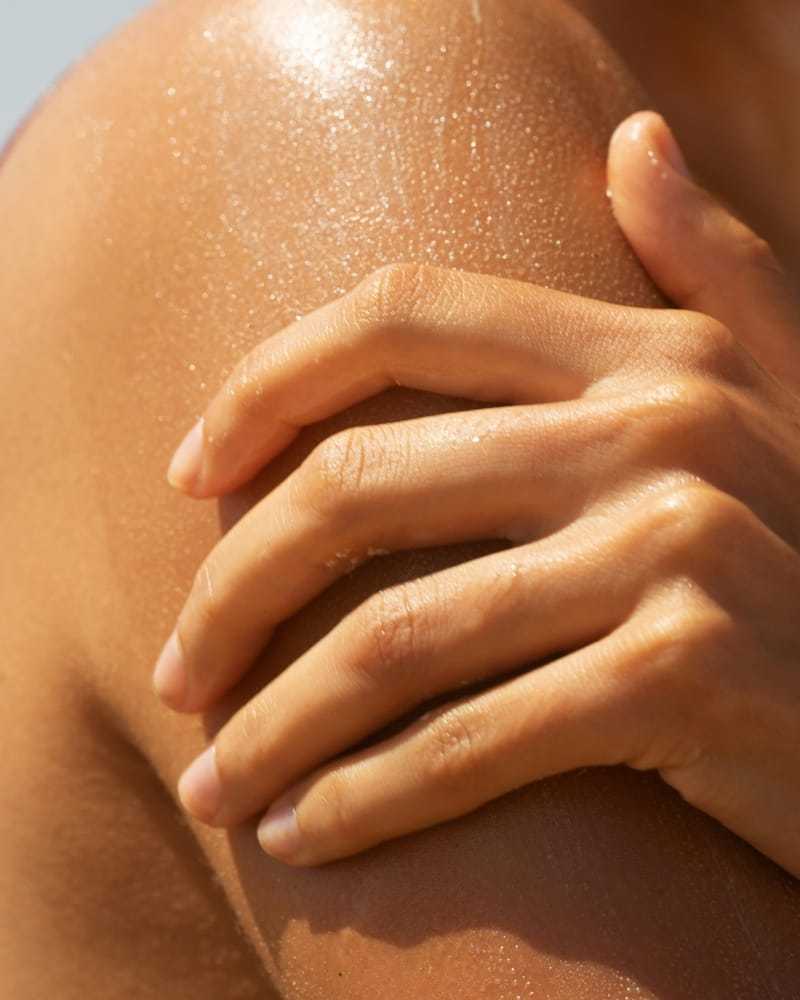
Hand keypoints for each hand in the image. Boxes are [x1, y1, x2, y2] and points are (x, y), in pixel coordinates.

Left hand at [155, 111, 799, 871]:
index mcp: (649, 354)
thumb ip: (711, 266)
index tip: (185, 475)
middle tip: (178, 678)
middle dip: (234, 595)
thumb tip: (636, 134)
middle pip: (359, 486)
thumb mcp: (774, 393)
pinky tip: (304, 836)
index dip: (264, 386)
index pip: (401, 314)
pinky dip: (368, 801)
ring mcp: (677, 551)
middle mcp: (660, 432)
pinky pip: (472, 741)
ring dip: (277, 728)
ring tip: (215, 787)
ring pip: (397, 638)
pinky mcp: (688, 678)